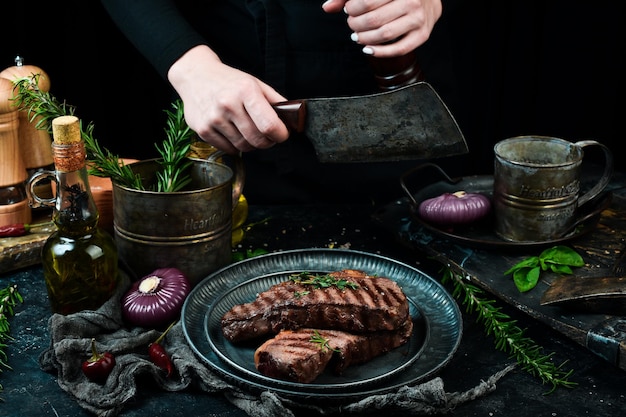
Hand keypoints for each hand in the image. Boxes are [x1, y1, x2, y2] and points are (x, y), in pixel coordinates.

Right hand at [167, 45, 289, 153]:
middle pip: (257, 140)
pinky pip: (228, 149)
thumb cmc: (229, 81)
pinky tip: (234, 133)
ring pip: (243, 147)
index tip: (282, 134)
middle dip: (268, 142)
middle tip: (267, 136)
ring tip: (249, 131)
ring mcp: (214, 118)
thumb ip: (275, 101)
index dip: (280, 135)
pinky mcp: (203, 130)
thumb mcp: (255, 83)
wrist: (195, 76)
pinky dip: (235, 146)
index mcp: (245, 91)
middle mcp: (228, 104)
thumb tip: (292, 119)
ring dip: (251, 144)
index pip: (269, 125)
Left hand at [322, 0, 441, 56]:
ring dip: (365, 39)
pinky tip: (368, 49)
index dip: (352, 9)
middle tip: (352, 24)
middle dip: (356, 25)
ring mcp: (418, 19)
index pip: (366, 2)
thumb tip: (327, 7)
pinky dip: (379, 52)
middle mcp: (411, 1)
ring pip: (384, 35)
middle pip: (373, 20)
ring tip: (357, 36)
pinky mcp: (422, 34)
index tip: (349, 10)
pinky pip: (398, 49)